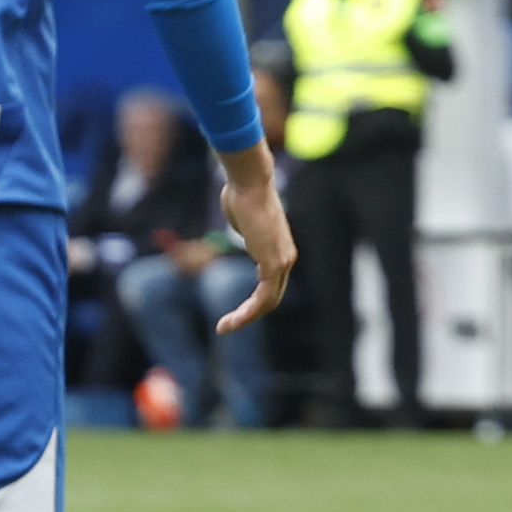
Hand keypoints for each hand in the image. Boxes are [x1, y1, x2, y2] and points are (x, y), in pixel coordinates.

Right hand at [213, 146, 292, 333]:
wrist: (249, 184)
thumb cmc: (241, 194)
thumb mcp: (242, 219)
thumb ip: (245, 230)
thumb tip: (242, 222)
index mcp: (279, 250)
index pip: (270, 286)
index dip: (252, 302)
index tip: (233, 311)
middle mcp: (286, 259)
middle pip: (271, 298)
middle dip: (249, 315)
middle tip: (226, 326)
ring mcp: (283, 262)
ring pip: (268, 302)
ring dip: (245, 318)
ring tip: (224, 328)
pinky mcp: (274, 264)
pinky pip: (263, 297)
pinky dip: (247, 312)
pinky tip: (231, 320)